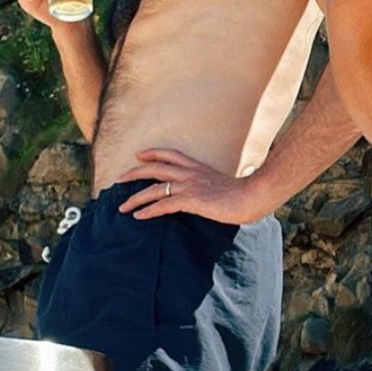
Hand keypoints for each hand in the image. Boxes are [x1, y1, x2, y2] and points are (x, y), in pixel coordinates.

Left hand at [116, 148, 273, 224]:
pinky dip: (148, 211)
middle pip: (155, 168)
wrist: (252, 196)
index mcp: (199, 168)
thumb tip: (216, 192)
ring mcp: (190, 186)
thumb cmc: (245, 194)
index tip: (139, 155)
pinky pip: (162, 205)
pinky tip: (138, 216)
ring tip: (122, 207)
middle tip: (119, 179)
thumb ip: (216, 187)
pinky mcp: (190, 200)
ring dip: (135, 198)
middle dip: (134, 173)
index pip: (171, 155)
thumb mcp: (227, 187)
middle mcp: (191, 174)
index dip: (153, 153)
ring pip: (154, 188)